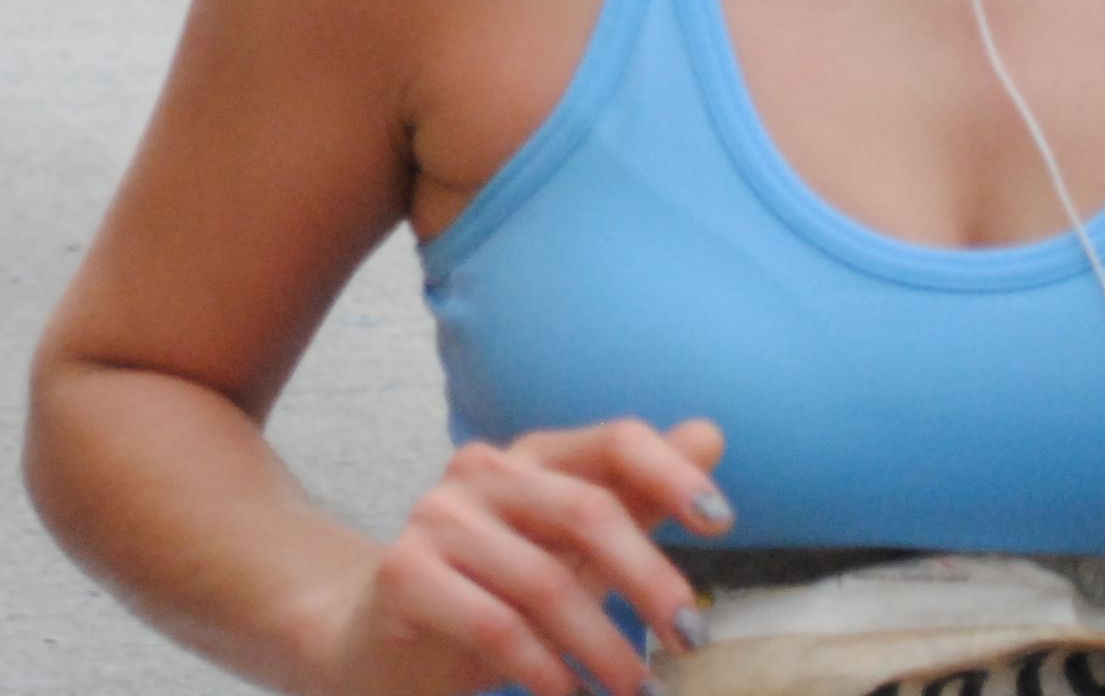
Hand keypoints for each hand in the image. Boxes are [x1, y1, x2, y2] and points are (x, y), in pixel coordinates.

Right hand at [324, 418, 727, 695]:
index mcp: (532, 456)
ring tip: (636, 688)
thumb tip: (710, 434)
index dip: (671, 472)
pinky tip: (568, 695)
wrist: (382, 644)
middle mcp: (482, 470)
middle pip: (588, 509)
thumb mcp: (573, 553)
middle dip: (650, 580)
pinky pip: (495, 624)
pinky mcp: (405, 573)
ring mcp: (437, 517)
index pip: (614, 438)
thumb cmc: (495, 596)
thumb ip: (636, 500)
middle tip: (692, 640)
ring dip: (602, 645)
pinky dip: (544, 667)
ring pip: (546, 579)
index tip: (722, 522)